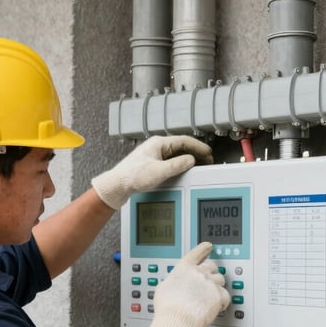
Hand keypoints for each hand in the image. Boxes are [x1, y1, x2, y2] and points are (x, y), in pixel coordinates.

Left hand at [91, 135, 212, 209]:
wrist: (117, 185)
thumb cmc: (132, 176)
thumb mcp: (159, 171)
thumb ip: (177, 165)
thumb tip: (190, 160)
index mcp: (159, 143)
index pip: (184, 141)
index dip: (199, 147)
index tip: (208, 153)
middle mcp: (157, 147)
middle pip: (182, 147)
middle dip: (196, 153)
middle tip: (208, 160)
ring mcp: (154, 155)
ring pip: (177, 155)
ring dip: (189, 160)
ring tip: (199, 166)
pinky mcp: (152, 164)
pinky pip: (171, 162)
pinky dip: (181, 165)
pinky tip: (185, 171)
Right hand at [142, 242, 230, 326]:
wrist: (176, 320)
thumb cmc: (167, 308)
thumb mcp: (163, 289)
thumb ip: (173, 281)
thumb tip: (174, 284)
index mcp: (184, 268)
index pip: (196, 253)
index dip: (203, 249)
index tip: (208, 246)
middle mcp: (199, 273)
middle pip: (212, 266)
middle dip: (211, 272)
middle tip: (209, 281)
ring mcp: (210, 284)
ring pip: (220, 280)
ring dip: (217, 287)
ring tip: (211, 297)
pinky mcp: (219, 296)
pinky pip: (226, 296)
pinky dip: (222, 301)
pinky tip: (217, 306)